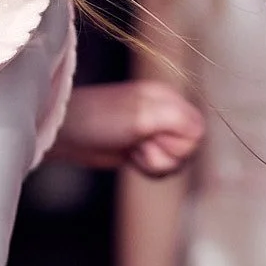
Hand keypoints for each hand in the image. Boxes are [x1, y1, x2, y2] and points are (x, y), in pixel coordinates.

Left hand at [53, 80, 205, 175]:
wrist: (65, 133)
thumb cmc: (97, 119)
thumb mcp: (139, 116)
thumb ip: (175, 120)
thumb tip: (200, 131)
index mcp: (167, 97)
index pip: (197, 130)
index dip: (178, 143)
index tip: (152, 136)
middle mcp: (165, 112)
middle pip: (190, 149)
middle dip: (165, 155)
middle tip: (139, 142)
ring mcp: (155, 130)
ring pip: (177, 160)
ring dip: (155, 163)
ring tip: (132, 149)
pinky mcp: (145, 147)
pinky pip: (163, 167)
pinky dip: (148, 168)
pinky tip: (130, 157)